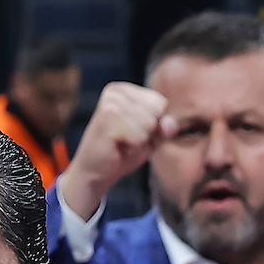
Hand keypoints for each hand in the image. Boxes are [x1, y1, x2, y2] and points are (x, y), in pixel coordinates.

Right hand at [60, 82, 173, 223]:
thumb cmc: (121, 154)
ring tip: (121, 143)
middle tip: (126, 139)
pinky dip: (132, 147)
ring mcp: (110, 104)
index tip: (133, 131)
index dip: (153, 123)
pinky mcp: (106, 119)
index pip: (160, 102)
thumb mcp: (150, 140)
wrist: (94, 173)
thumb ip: (165, 129)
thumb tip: (169, 121)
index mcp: (124, 90)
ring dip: (138, 140)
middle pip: (156, 111)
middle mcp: (115, 92)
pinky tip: (117, 147)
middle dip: (146, 132)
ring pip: (148, 123)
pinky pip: (139, 135)